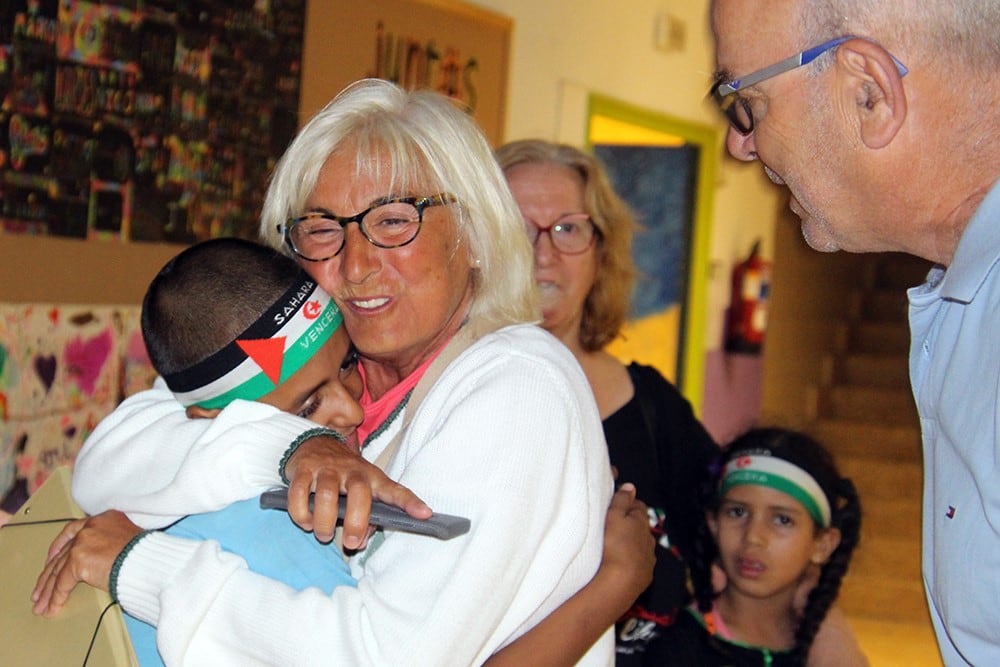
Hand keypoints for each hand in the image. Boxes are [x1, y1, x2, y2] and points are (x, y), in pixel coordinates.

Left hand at [31, 510, 142, 616]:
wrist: (153, 560)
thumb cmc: (149, 554)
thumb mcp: (130, 541)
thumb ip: (112, 546)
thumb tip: (104, 562)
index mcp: (104, 519)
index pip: (73, 531)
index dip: (58, 547)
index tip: (52, 558)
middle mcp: (90, 527)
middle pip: (62, 553)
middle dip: (50, 574)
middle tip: (43, 589)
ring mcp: (83, 542)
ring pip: (58, 569)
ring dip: (48, 590)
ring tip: (43, 604)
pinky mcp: (78, 560)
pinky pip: (62, 583)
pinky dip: (56, 597)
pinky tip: (53, 607)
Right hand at [284, 433, 430, 547]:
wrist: (313, 443)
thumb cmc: (343, 477)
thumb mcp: (360, 492)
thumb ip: (366, 518)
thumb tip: (360, 541)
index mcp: (372, 477)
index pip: (394, 490)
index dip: (410, 502)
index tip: (426, 515)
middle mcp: (352, 471)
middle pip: (359, 493)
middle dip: (357, 521)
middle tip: (352, 542)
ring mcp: (327, 469)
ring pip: (326, 494)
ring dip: (324, 521)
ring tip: (323, 534)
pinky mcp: (303, 469)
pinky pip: (299, 493)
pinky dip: (301, 512)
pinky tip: (305, 521)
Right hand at [595, 483, 655, 614]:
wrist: (621, 582)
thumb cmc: (615, 545)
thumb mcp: (613, 516)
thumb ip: (622, 500)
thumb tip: (630, 486)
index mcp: (642, 522)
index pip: (638, 506)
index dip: (628, 504)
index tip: (617, 505)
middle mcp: (649, 539)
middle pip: (641, 527)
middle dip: (630, 525)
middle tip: (613, 526)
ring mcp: (649, 559)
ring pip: (641, 546)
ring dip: (631, 544)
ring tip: (615, 547)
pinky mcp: (645, 576)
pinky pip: (639, 564)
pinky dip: (632, 561)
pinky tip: (620, 564)